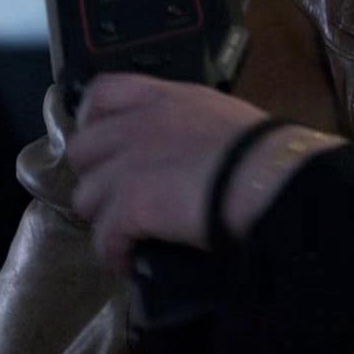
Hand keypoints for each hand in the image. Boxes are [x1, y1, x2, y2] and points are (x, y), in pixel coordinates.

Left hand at [68, 73, 331, 270]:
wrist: (270, 177)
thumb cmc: (266, 150)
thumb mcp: (224, 120)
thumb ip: (190, 128)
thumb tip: (189, 156)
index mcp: (166, 98)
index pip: (103, 93)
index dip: (94, 120)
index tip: (108, 146)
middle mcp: (138, 125)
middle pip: (83, 149)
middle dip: (96, 176)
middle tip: (121, 198)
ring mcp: (129, 164)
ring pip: (85, 197)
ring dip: (105, 218)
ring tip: (130, 235)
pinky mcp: (129, 205)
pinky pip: (104, 238)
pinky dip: (115, 253)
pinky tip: (133, 261)